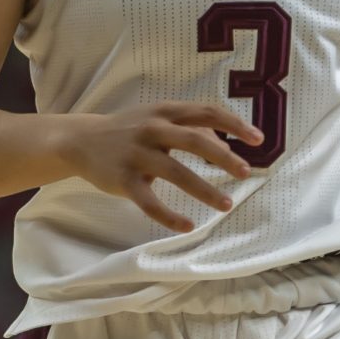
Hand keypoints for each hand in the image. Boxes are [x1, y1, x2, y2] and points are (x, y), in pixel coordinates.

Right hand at [58, 102, 262, 232]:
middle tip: (247, 173)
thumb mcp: (158, 119)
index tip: (258, 139)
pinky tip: (188, 226)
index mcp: (165, 112)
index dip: (235, 124)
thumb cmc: (129, 130)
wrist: (80, 141)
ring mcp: (137, 155)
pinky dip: (170, 216)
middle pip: (196, 141)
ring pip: (177, 173)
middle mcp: (153, 129)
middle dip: (225, 159)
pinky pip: (150, 202)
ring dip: (206, 191)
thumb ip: (191, 129)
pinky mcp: (123, 180)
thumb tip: (228, 147)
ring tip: (227, 205)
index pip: (207, 112)